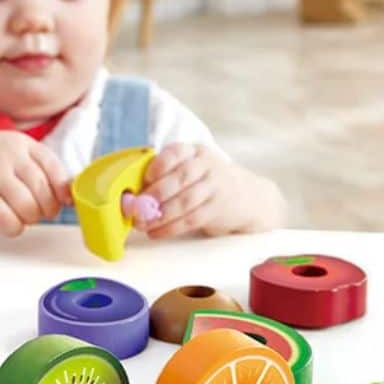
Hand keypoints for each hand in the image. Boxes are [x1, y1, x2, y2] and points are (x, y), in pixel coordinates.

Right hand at [0, 132, 70, 236]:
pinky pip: (8, 220)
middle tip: (41, 212)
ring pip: (28, 207)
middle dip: (48, 209)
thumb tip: (69, 195)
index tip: (64, 201)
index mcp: (23, 145)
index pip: (53, 167)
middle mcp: (10, 156)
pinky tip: (10, 223)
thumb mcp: (16, 154)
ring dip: (31, 219)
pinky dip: (14, 228)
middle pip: (43, 191)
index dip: (63, 189)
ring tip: (24, 216)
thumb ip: (41, 169)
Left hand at [138, 143, 283, 238]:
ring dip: (160, 215)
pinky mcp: (218, 208)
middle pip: (179, 178)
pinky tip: (156, 232)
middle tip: (136, 207)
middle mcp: (207, 165)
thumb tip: (134, 193)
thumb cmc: (207, 182)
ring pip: (184, 201)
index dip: (159, 165)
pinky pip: (191, 219)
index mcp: (194, 151)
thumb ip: (168, 174)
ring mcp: (215, 186)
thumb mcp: (193, 168)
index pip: (176, 152)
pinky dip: (171, 227)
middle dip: (154, 194)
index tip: (145, 178)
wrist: (250, 196)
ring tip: (142, 223)